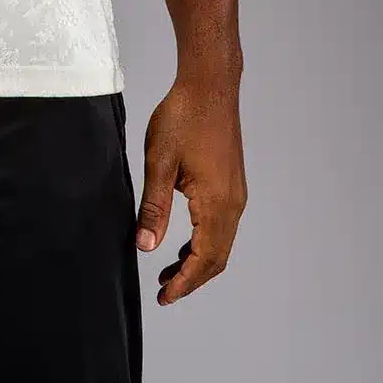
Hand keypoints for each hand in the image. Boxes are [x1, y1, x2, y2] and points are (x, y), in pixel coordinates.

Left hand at [135, 75, 246, 305]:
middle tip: (164, 290)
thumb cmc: (183, 117)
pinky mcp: (232, 183)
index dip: (184, 282)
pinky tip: (184, 239)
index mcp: (216, 203)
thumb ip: (154, 207)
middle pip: (217, 258)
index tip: (164, 297)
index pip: (204, 259)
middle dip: (191, 278)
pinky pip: (222, 225)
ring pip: (221, 243)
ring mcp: (236, 193)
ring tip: (169, 270)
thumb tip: (146, 247)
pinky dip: (204, 241)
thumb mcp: (159, 162)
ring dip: (198, 260)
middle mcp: (233, 203)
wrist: (209, 86)